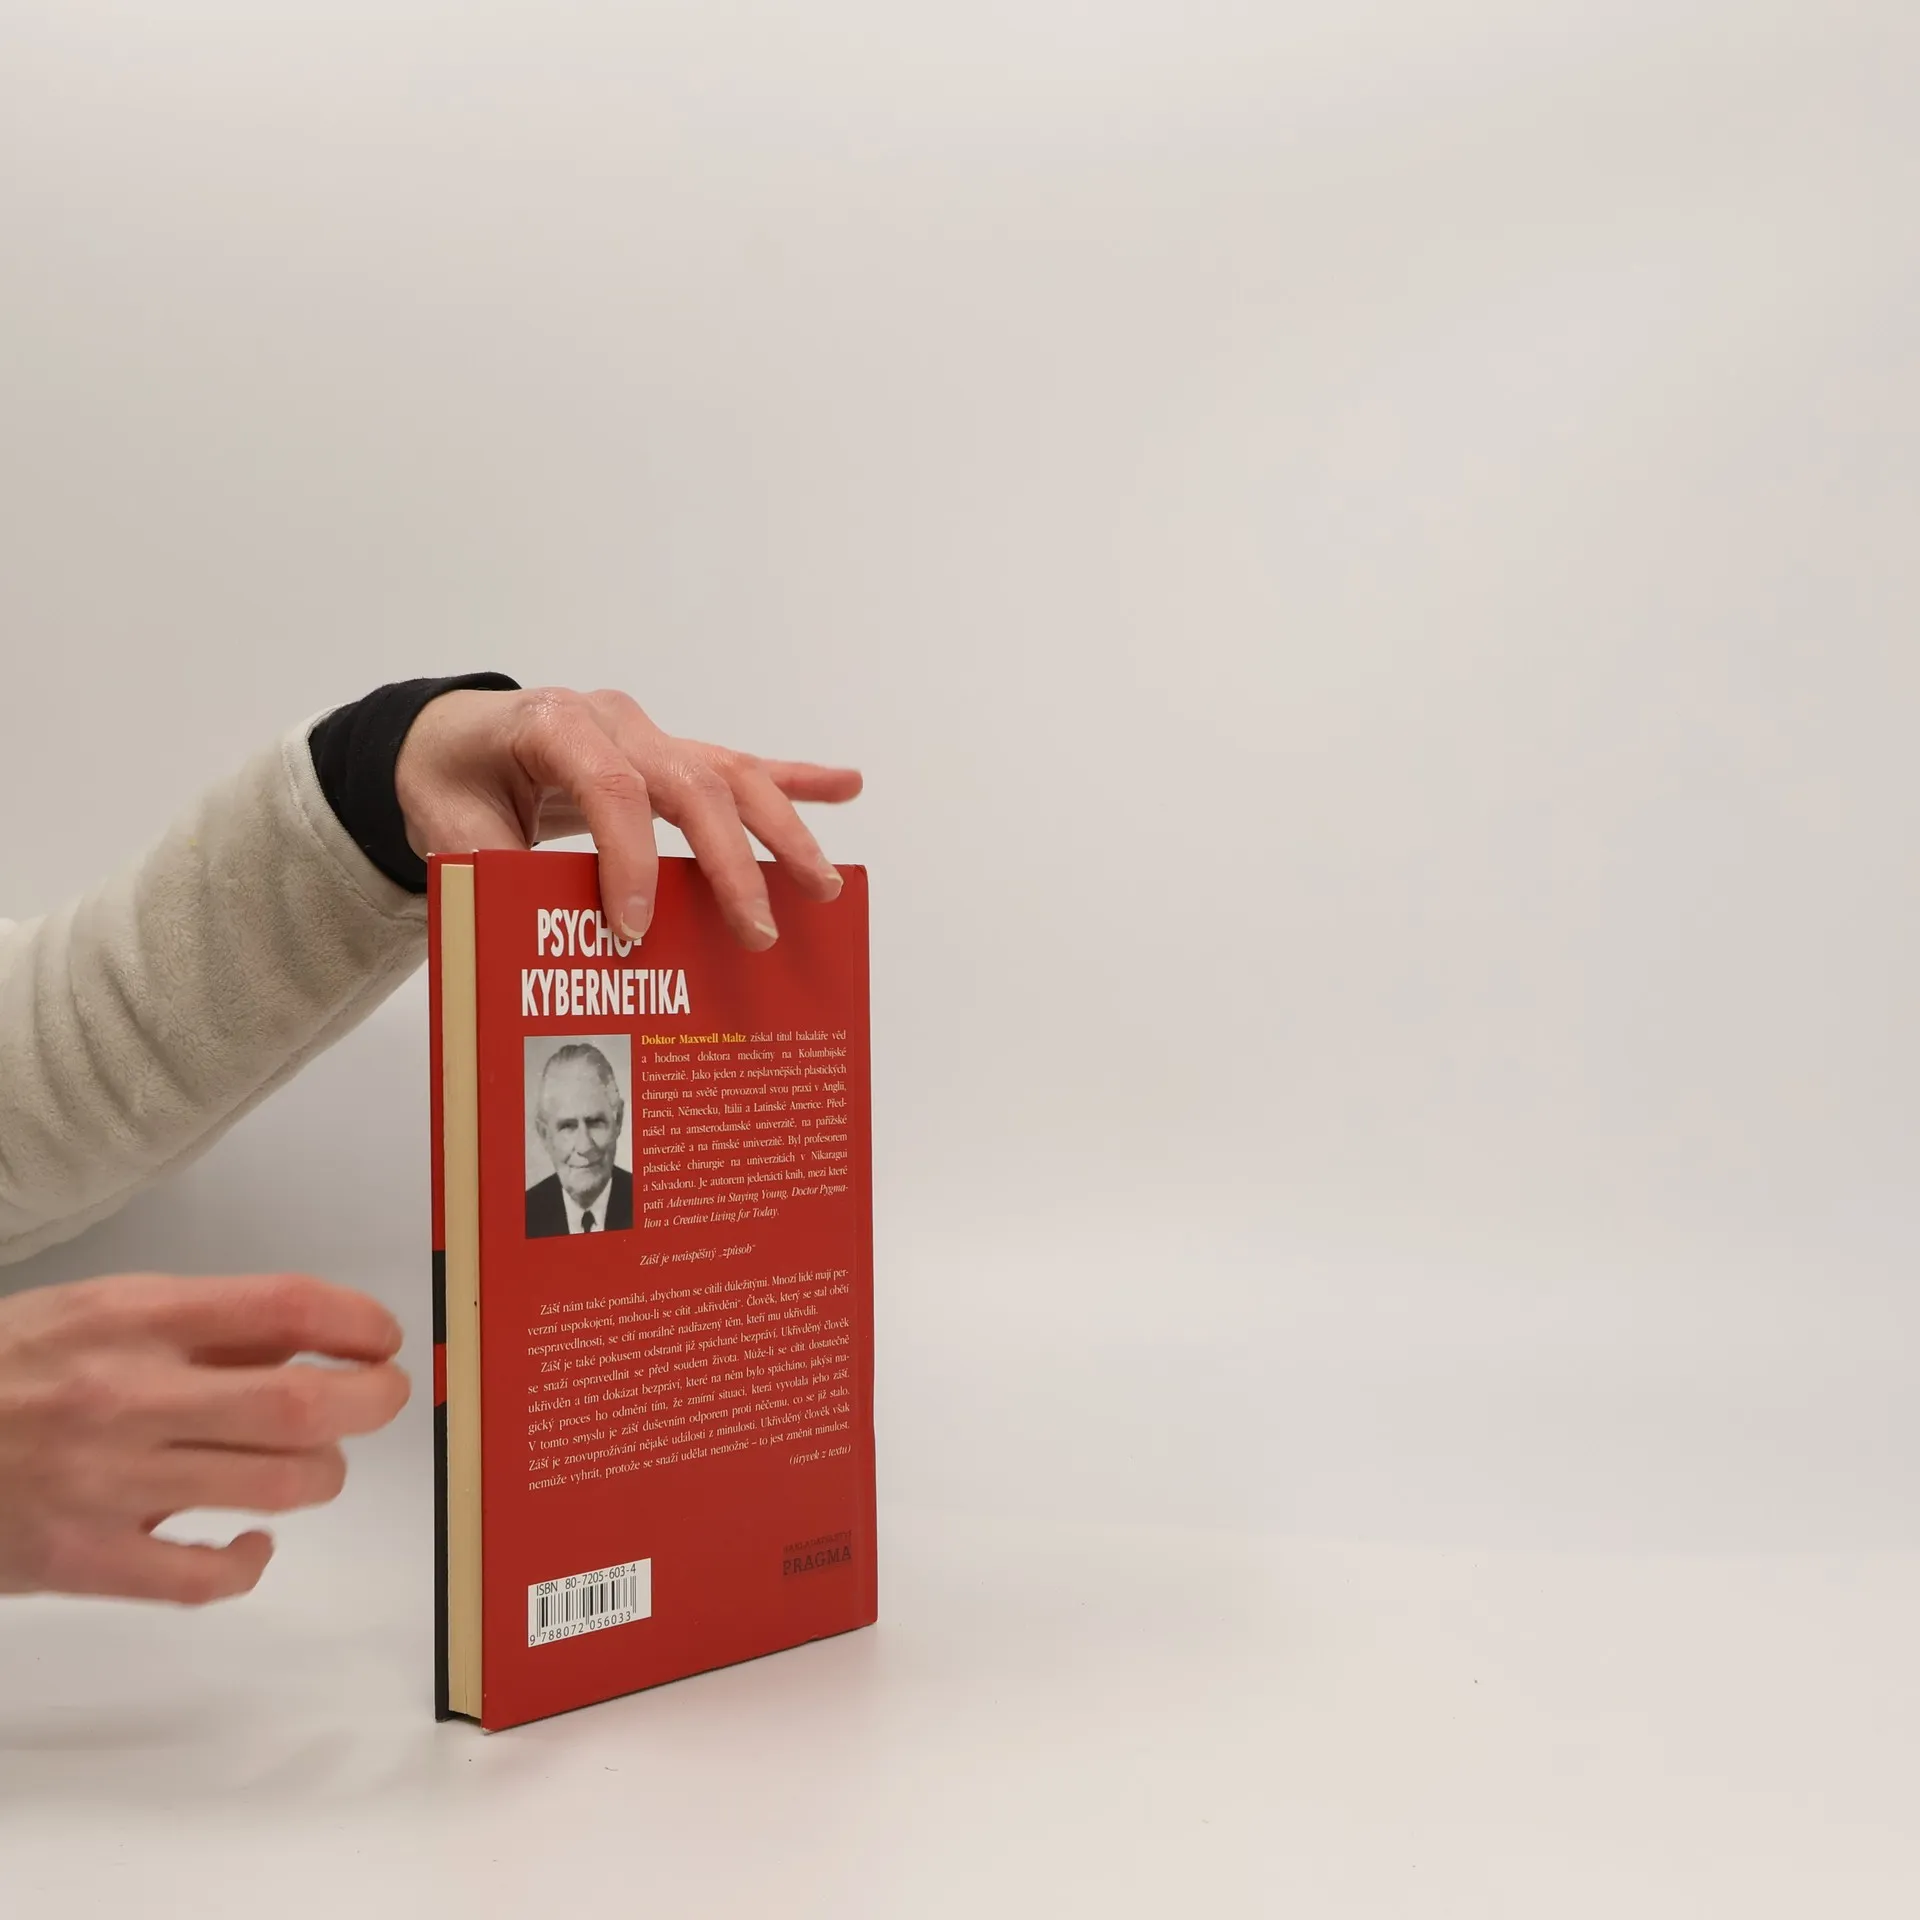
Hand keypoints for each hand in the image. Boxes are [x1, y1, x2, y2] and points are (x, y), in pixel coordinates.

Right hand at [0, 1273, 409, 1602]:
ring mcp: (106, 1482)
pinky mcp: (83, 1560)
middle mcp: (126, 1394)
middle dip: (370, 1402)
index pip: (286, 1306)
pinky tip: (251, 1542)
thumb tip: (312, 1339)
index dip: (358, 1322)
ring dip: (322, 1476)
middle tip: (383, 1399)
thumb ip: (203, 1325)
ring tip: (314, 1465)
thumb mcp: (96, 1310)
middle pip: (301, 1404)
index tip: (381, 1338)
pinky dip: (248, 1563)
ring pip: (275, 1486)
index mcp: (133, 1317)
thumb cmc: (3, 1371)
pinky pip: (202, 1577)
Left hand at [394, 687, 862, 950]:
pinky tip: (847, 785)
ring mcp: (648, 733)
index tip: (634, 933)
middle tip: (757, 932)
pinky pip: (740, 766)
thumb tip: (547, 932)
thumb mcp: (444, 824)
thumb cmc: (451, 779)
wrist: (449, 737)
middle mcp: (612, 719)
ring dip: (784, 829)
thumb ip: (491, 870)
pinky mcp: (670, 753)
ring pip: (731, 774)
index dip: (628, 861)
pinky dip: (796, 779)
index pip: (611, 788)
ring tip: (823, 883)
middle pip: (691, 782)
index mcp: (552, 725)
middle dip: (731, 862)